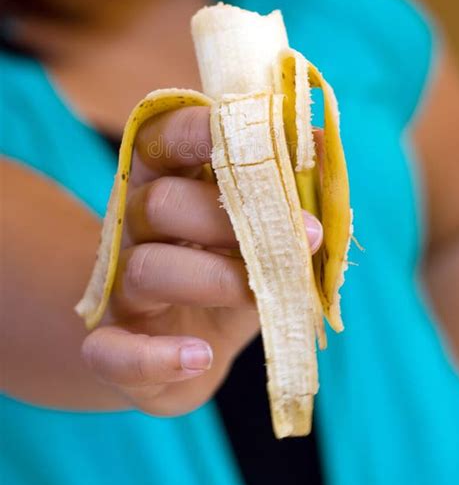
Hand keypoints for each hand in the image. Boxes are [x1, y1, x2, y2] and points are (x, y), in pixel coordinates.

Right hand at [81, 107, 323, 416]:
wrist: (189, 343)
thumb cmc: (229, 269)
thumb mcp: (258, 227)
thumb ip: (283, 190)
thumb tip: (320, 141)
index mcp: (164, 182)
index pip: (162, 138)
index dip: (199, 128)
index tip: (252, 129)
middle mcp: (133, 227)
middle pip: (160, 202)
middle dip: (228, 215)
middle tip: (305, 234)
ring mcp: (119, 288)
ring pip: (148, 268)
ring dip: (214, 277)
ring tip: (265, 291)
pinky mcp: (114, 347)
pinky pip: (113, 352)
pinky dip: (157, 356)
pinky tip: (200, 355)